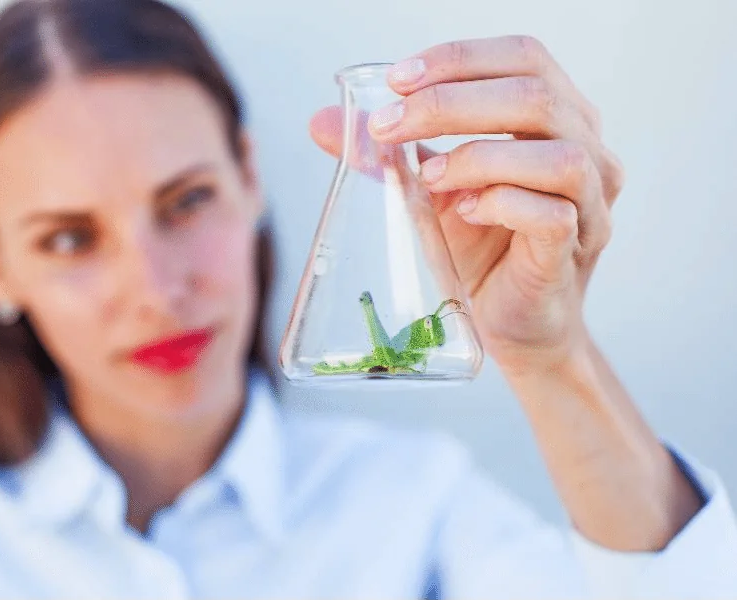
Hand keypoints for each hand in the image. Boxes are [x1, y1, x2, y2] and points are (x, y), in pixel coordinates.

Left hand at [309, 35, 624, 374]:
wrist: (507, 322)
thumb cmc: (478, 249)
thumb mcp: (427, 191)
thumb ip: (386, 153)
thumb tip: (322, 122)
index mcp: (555, 118)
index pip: (523, 57)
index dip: (460, 59)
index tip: (397, 79)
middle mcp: (586, 149)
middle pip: (535, 96)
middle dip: (451, 104)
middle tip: (390, 126)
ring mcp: (589, 202)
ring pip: (556, 155)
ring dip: (478, 157)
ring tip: (428, 178)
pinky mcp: (574, 251)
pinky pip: (552, 215)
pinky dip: (501, 205)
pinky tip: (465, 212)